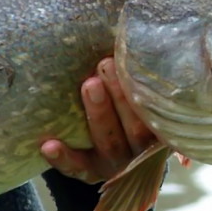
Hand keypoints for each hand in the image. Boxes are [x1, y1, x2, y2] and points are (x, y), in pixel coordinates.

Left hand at [40, 58, 155, 182]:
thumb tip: (150, 36)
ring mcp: (117, 165)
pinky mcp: (92, 174)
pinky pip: (77, 169)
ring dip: (98, 114)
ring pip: (110, 143)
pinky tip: (48, 144)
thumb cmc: (140, 117)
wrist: (128, 160)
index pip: (160, 118)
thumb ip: (156, 86)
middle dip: (120, 96)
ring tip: (88, 85)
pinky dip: (63, 158)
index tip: (138, 67)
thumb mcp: (155, 108)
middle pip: (136, 129)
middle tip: (105, 64)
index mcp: (163, 136)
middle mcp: (143, 154)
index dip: (149, 95)